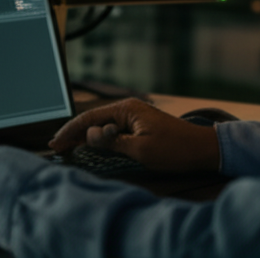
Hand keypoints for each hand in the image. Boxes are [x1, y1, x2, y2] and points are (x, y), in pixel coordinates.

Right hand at [49, 98, 219, 173]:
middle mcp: (127, 109)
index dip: (70, 131)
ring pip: (100, 125)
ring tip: (67, 148)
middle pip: (92, 120)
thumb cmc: (175, 149)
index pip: (89, 118)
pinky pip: (111, 130)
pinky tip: (89, 146)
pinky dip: (98, 138)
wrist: (202, 149)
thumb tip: (89, 136)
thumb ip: (112, 142)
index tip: (56, 144)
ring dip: (84, 137)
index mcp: (126, 109)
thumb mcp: (141, 149)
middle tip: (57, 148)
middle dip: (73, 134)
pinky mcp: (138, 126)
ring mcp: (133, 117)